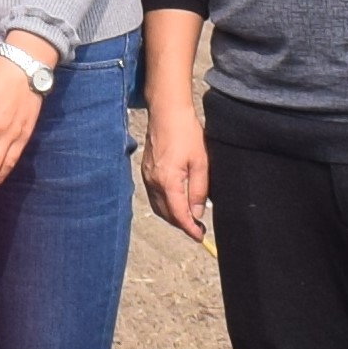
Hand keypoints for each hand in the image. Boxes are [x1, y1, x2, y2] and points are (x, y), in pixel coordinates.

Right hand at [140, 100, 211, 244]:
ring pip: (158, 206)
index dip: (189, 229)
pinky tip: (176, 202)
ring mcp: (147, 176)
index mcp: (167, 182)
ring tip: (189, 218)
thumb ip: (199, 190)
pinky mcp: (146, 170)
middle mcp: (153, 182)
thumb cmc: (186, 132)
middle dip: (181, 224)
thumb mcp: (201, 162)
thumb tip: (197, 213)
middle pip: (166, 214)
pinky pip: (154, 196)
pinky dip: (165, 204)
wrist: (167, 112)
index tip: (199, 237)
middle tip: (198, 229)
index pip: (178, 214)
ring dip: (173, 216)